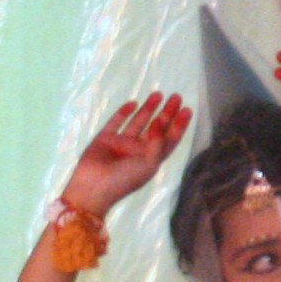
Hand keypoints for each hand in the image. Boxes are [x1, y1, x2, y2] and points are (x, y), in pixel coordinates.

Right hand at [59, 92, 191, 216]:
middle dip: (166, 113)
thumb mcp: (149, 163)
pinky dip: (123, 113)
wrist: (94, 187)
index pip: (169, 139)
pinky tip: (133, 103)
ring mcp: (121, 143)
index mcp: (151, 158)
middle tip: (176, 97)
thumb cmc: (125, 179)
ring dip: (148, 109)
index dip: (179, 125)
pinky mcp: (104, 139)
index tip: (186, 110)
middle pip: (156, 128)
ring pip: (138, 122)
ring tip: (158, 94)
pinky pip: (115, 122)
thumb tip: (159, 121)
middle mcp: (138, 149)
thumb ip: (158, 141)